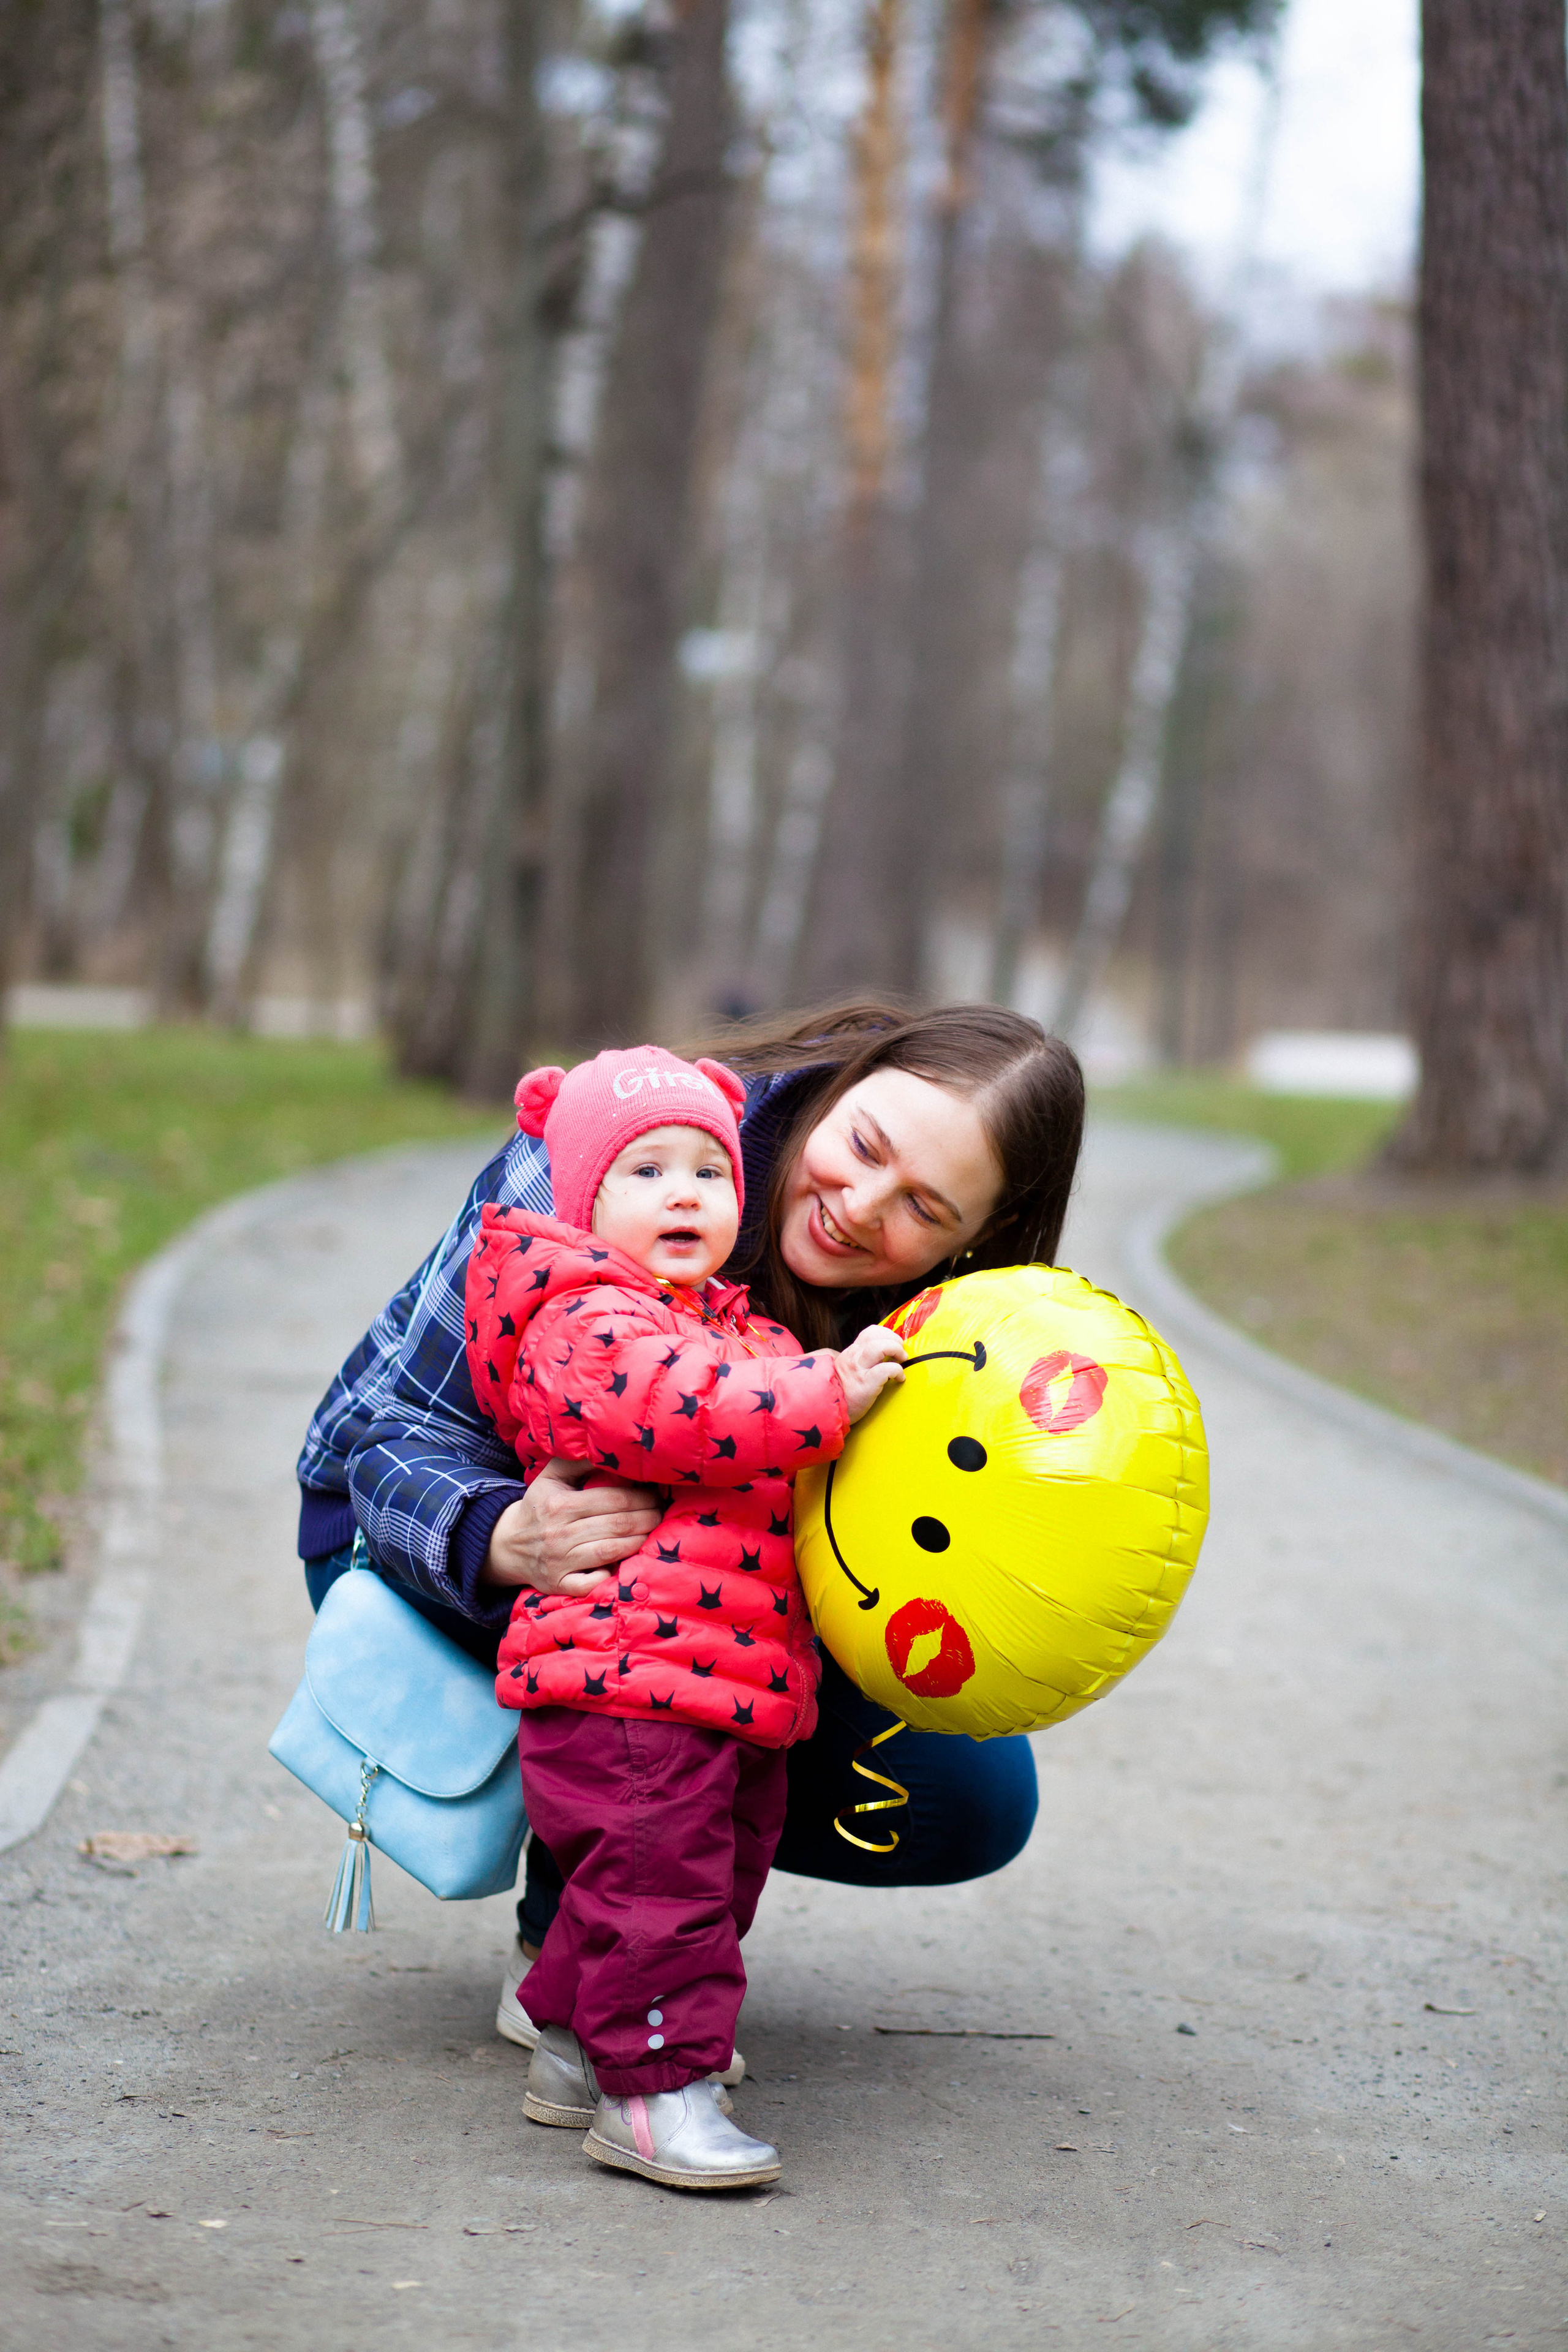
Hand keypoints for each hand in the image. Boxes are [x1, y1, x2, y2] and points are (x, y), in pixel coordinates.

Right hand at [481, 1458, 660, 1596]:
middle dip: (647, 1517)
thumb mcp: (551, 1476)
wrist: (507, 1545)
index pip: (612, 1499)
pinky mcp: (559, 1585)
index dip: (641, 1496)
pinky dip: (610, 1575)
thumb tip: (608, 1449)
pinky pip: (591, 1583)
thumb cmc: (539, 1506)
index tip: (656, 1494)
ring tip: (653, 1532)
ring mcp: (559, 1562)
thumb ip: (578, 1461)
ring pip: (610, 1551)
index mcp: (560, 1504)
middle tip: (661, 1513)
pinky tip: (624, 1564)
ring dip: (638, 1542)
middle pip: (617, 1525)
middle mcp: (559, 1534)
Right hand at [832, 1324, 905, 1423]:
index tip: (895, 1344)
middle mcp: (854, 1357)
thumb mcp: (846, 1371)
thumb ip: (859, 1362)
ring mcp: (859, 1370)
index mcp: (851, 1353)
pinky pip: (885, 1369)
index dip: (886, 1334)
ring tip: (902, 1359)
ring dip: (896, 1349)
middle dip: (894, 1339)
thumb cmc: (842, 1393)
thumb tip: (881, 1359)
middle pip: (876, 1335)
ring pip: (880, 1347)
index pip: (870, 1333)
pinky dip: (897, 1371)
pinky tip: (899, 1378)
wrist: (827, 1409)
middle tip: (901, 1352)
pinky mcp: (865, 1384)